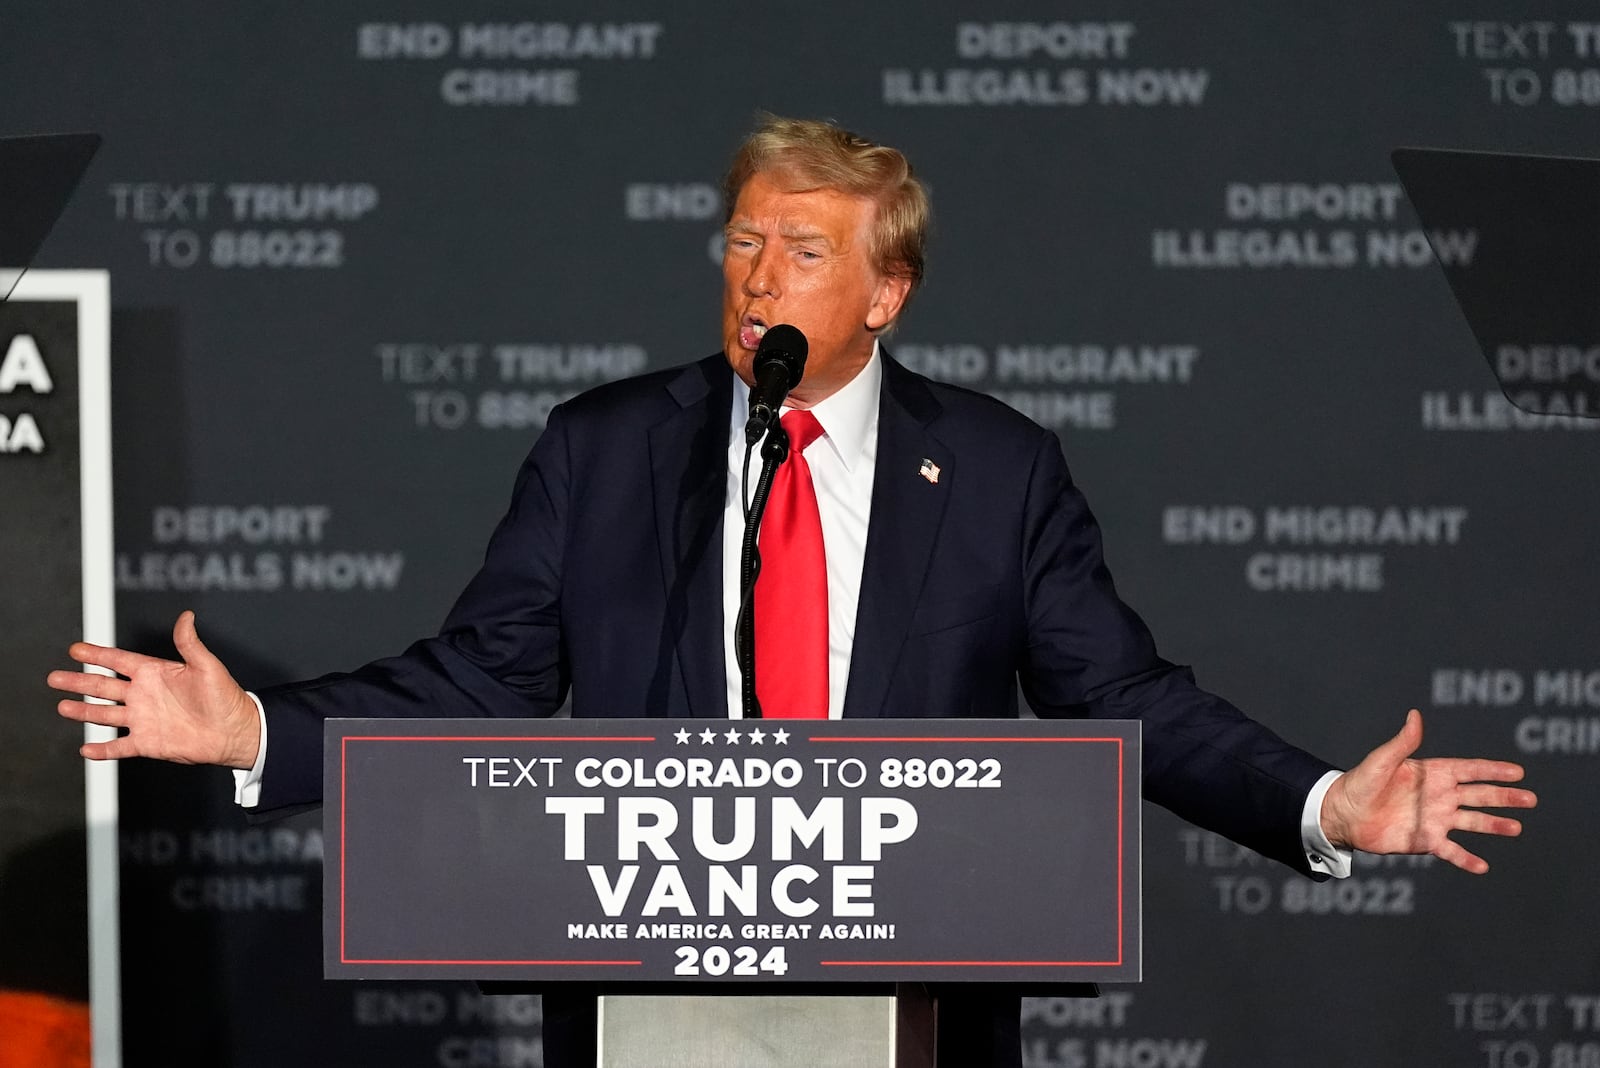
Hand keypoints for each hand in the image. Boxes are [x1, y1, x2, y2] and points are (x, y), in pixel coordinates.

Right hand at [47, 611, 260, 769]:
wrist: (235, 731)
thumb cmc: (225, 696)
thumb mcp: (207, 666)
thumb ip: (190, 643)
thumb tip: (186, 616)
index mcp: (156, 674)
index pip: (120, 661)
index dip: (98, 655)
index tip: (75, 649)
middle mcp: (145, 696)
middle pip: (104, 687)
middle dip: (79, 681)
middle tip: (54, 677)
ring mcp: (143, 720)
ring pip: (105, 715)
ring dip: (84, 711)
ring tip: (62, 707)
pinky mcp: (148, 742)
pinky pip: (119, 747)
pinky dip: (102, 750)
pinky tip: (85, 749)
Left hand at [1320, 708, 1535, 873]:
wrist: (1343, 814)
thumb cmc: (1360, 782)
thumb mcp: (1382, 760)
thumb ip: (1403, 742)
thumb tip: (1415, 715)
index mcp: (1432, 773)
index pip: (1470, 770)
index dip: (1493, 770)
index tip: (1518, 772)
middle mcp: (1439, 795)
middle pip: (1479, 795)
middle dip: (1505, 797)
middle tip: (1530, 799)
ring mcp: (1435, 818)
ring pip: (1472, 822)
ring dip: (1494, 825)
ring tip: (1516, 828)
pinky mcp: (1425, 840)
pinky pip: (1451, 850)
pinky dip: (1466, 859)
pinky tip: (1483, 866)